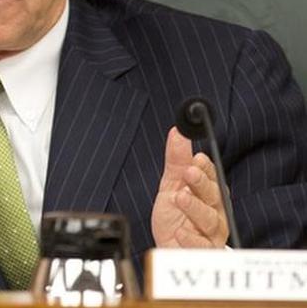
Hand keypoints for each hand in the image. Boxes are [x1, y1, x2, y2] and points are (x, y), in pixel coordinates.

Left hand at [151, 127, 228, 247]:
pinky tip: (181, 231)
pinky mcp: (204, 252)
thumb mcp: (171, 185)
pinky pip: (202, 246)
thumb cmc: (175, 217)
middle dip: (202, 183)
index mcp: (209, 195)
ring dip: (195, 207)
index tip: (196, 158)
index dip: (206, 169)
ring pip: (210, 219)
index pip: (212, 178)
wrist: (169, 249)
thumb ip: (176, 161)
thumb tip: (177, 132)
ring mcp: (211, 233)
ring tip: (180, 197)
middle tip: (189, 172)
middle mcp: (215, 212)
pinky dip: (191, 238)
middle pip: (214, 196)